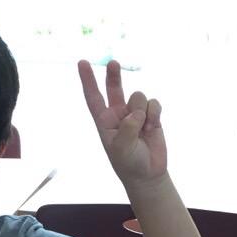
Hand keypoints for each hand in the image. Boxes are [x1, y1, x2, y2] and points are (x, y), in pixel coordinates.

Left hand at [78, 59, 166, 187]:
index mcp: (105, 121)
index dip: (87, 80)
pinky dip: (154, 114)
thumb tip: (137, 111)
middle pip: (114, 87)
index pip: (94, 97)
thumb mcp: (121, 148)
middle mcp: (119, 114)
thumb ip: (127, 127)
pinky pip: (153, 103)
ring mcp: (135, 113)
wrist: (148, 174)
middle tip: (113, 63)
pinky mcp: (151, 115)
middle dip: (113, 74)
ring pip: (138, 96)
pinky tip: (153, 127)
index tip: (82, 62)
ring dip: (143, 111)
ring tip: (144, 129)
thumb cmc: (129, 163)